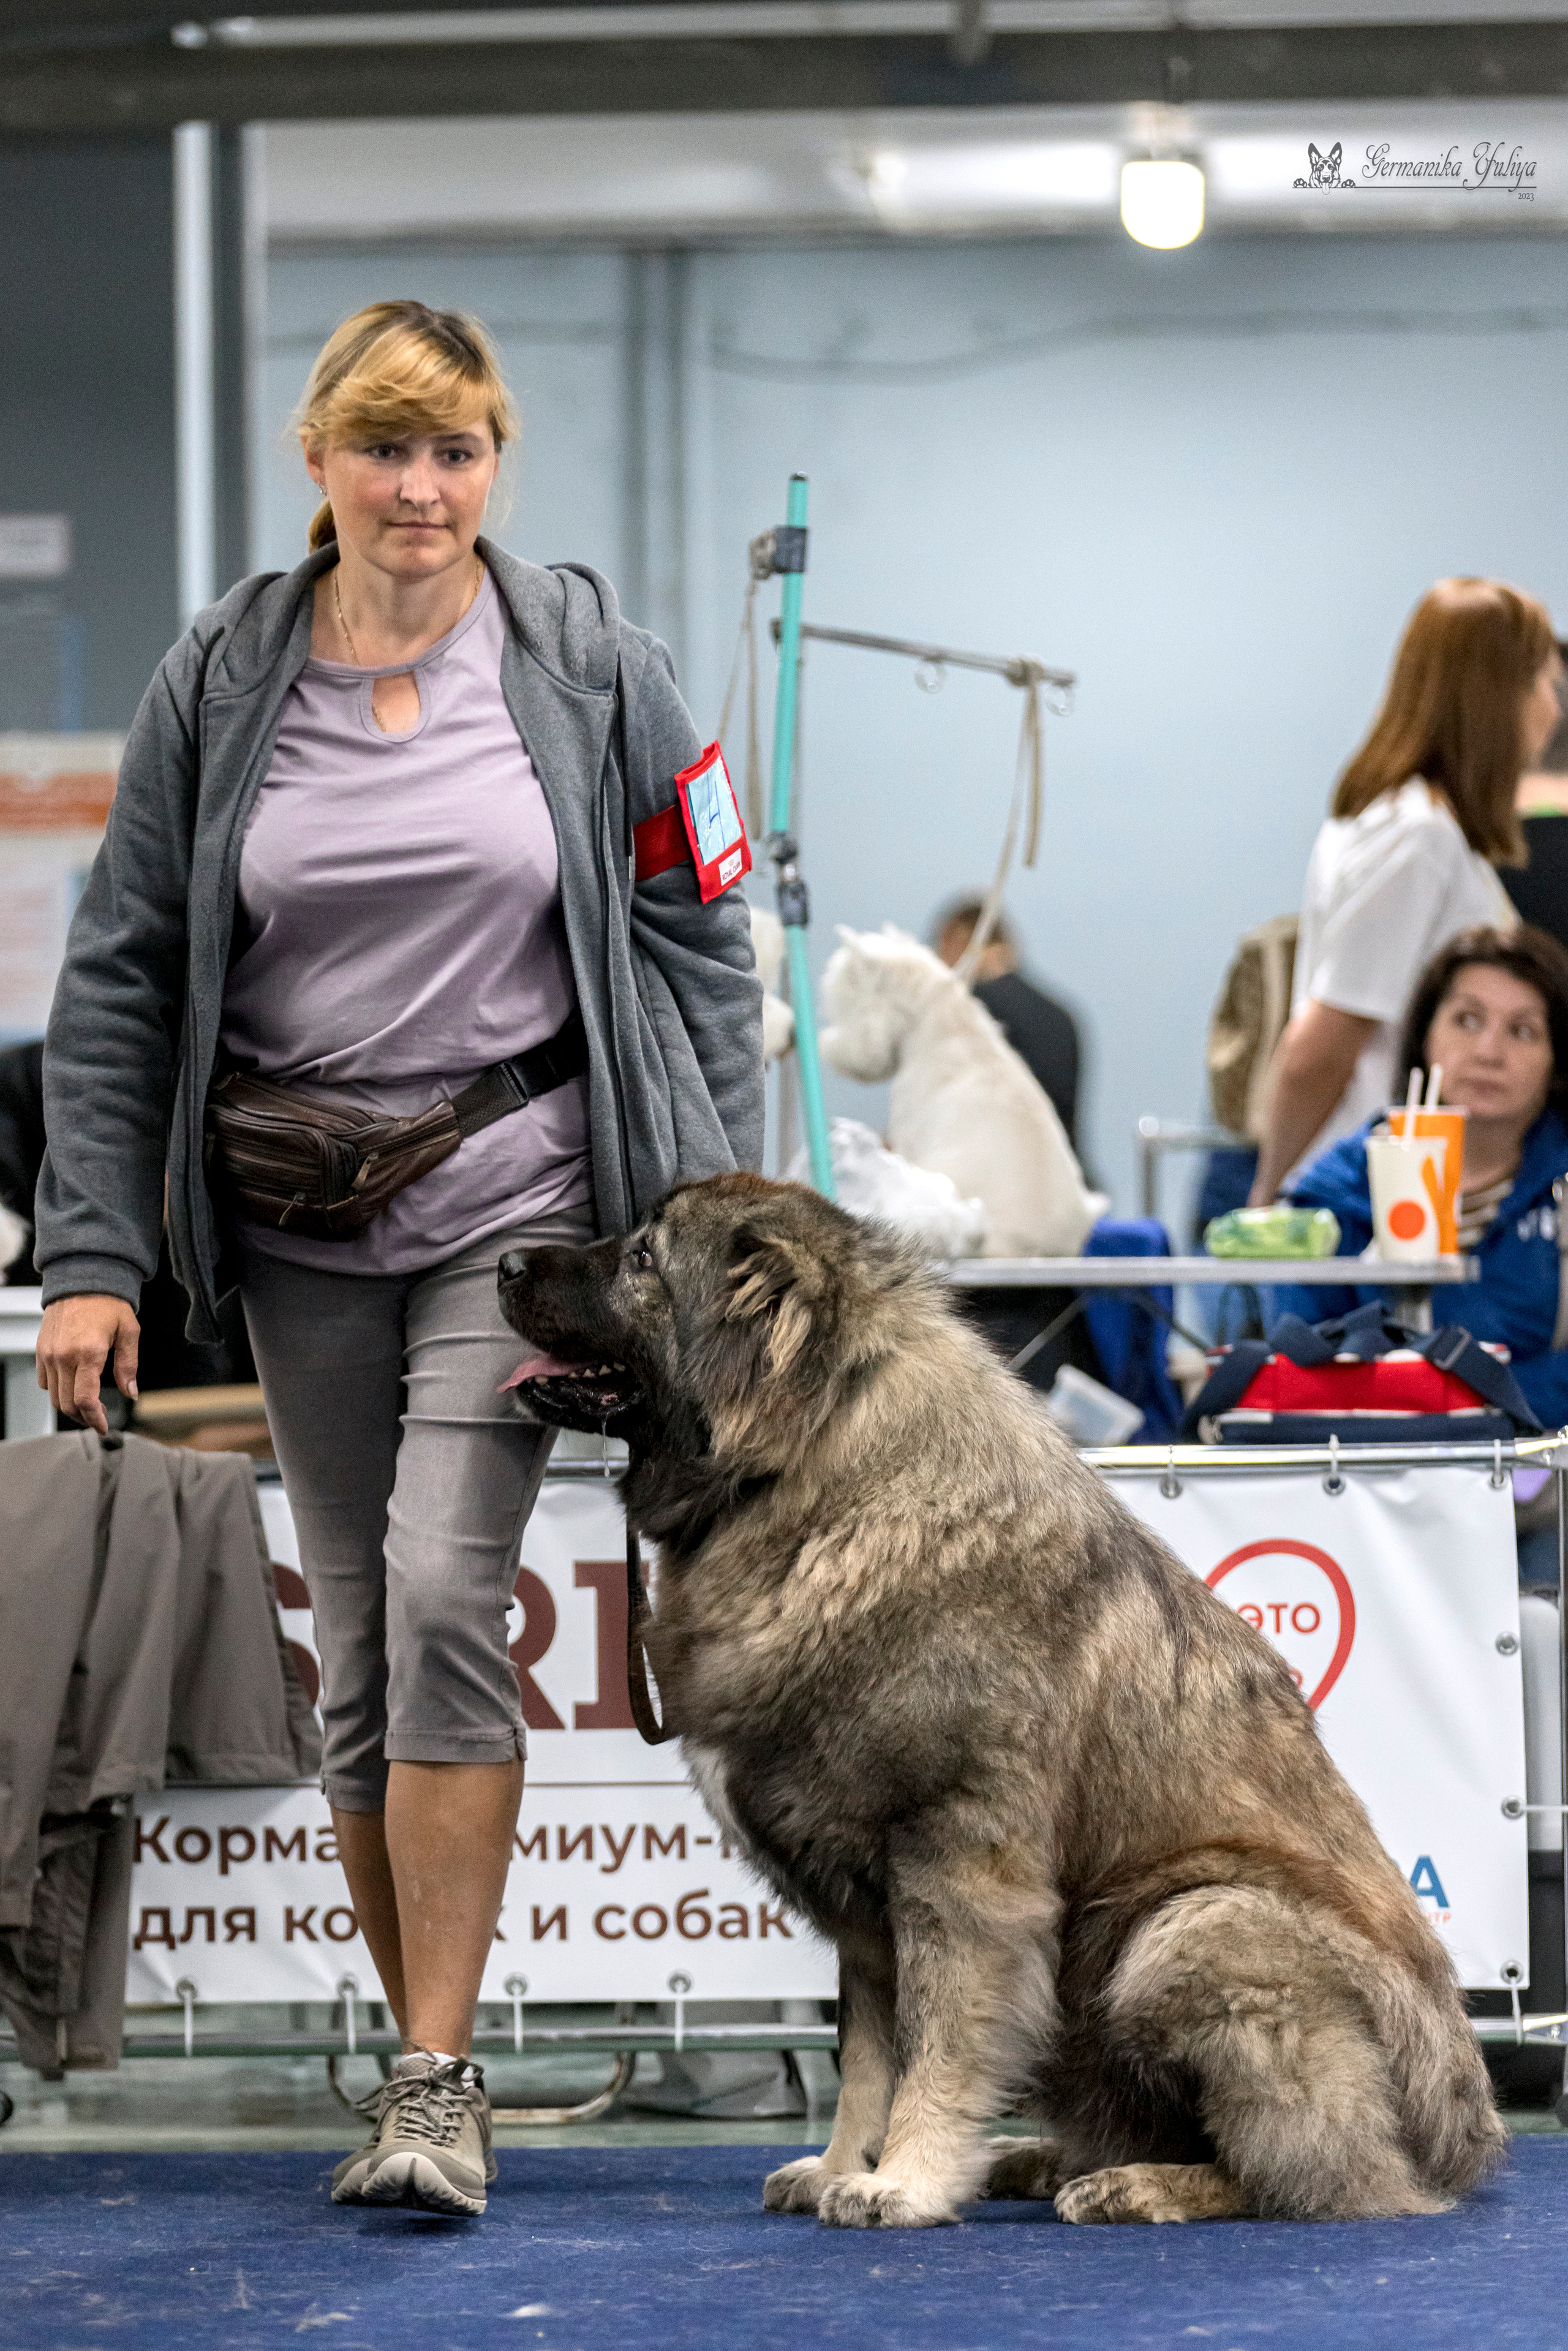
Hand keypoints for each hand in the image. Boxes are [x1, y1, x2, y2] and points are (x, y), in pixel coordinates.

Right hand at [36, 1295, 139, 1434]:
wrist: (81, 1280)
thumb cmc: (108, 1304)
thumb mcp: (129, 1332)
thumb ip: (129, 1365)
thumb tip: (131, 1392)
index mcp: (88, 1352)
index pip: (84, 1399)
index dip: (94, 1419)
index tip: (103, 1427)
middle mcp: (64, 1356)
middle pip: (67, 1404)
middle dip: (83, 1417)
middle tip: (98, 1419)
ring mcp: (49, 1354)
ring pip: (54, 1396)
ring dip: (70, 1407)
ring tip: (88, 1407)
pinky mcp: (41, 1351)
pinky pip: (44, 1382)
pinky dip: (57, 1391)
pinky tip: (72, 1387)